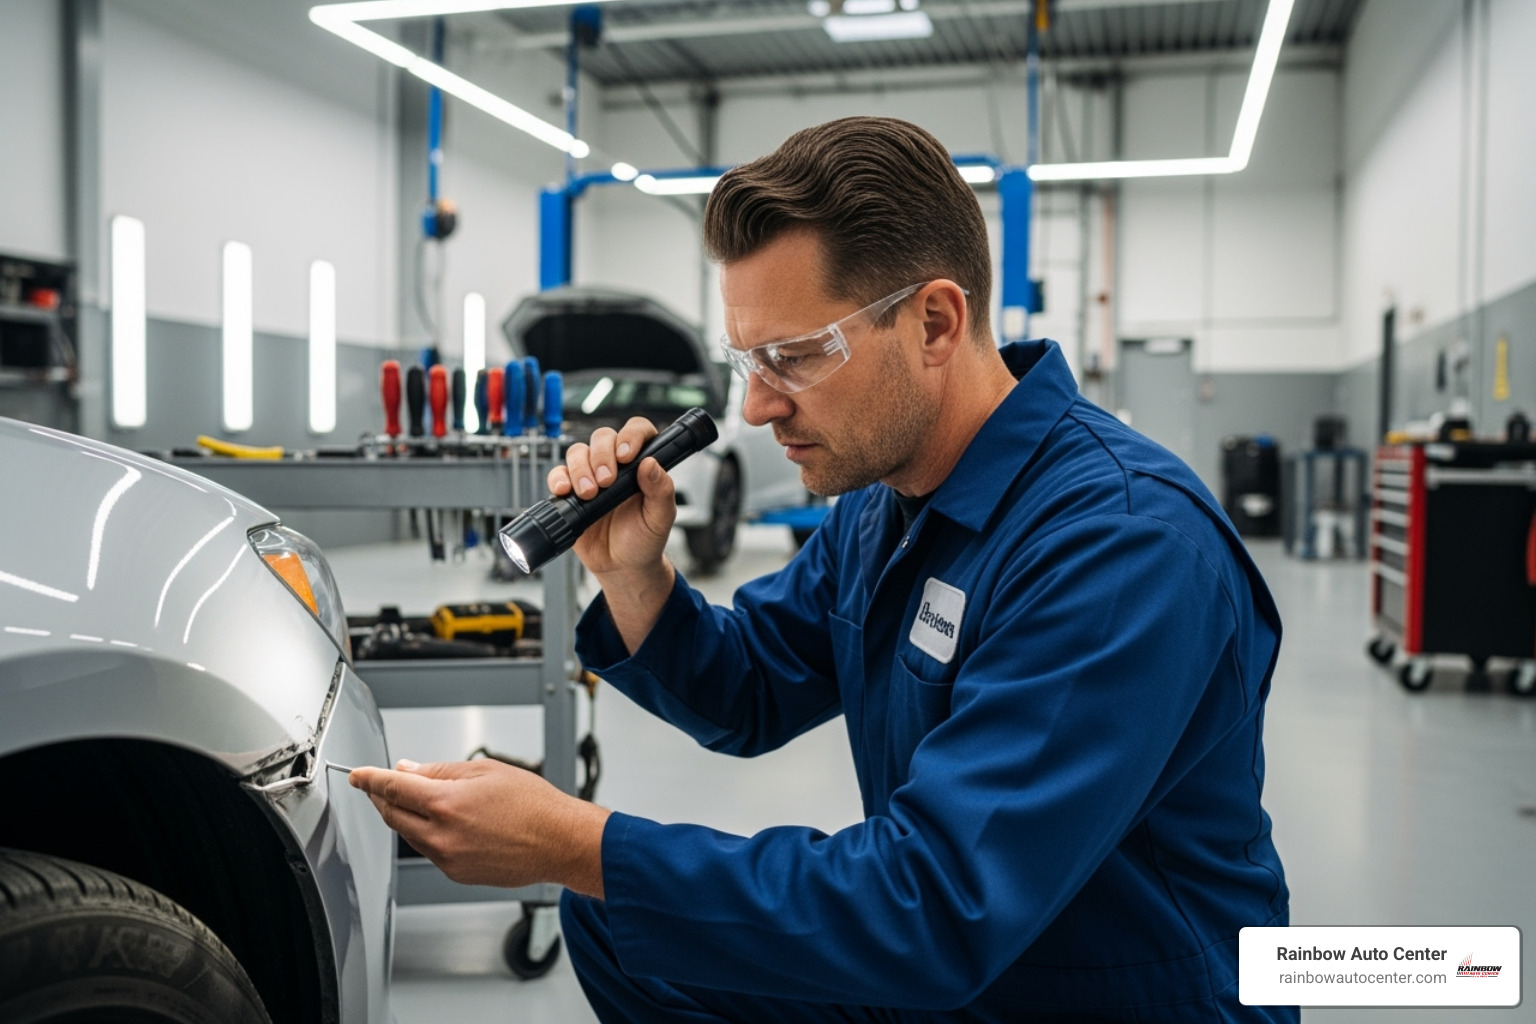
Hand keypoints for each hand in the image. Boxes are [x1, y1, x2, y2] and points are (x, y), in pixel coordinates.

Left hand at [349, 758, 609, 896]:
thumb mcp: (485, 771)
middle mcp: (441, 834)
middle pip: (393, 814)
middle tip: (384, 784)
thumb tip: (409, 770)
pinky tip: (446, 822)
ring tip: (422, 799)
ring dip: (405, 816)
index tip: (358, 775)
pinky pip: (430, 851)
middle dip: (383, 797)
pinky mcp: (456, 874)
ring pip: (409, 835)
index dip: (370, 779)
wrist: (559, 842)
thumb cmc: (533, 805)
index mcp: (446, 803)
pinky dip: (428, 834)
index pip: (392, 788)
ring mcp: (448, 858)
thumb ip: (440, 771)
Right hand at [547, 416, 676, 577]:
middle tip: (606, 481)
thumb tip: (651, 464)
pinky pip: (558, 474)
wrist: (622, 567)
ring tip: (589, 493)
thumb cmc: (645, 540)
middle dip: (602, 455)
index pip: (638, 431)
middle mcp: (616, 465)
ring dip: (580, 468)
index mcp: (642, 465)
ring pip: (578, 452)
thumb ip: (661, 490)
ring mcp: (591, 476)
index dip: (631, 435)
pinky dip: (558, 478)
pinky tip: (564, 491)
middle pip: (603, 437)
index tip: (626, 455)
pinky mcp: (570, 492)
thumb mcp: (660, 518)